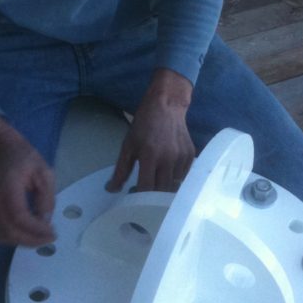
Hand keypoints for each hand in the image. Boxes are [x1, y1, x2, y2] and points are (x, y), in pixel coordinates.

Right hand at [0, 115, 55, 246]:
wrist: (4, 153)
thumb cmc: (26, 160)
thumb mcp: (45, 173)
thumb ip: (46, 197)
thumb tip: (45, 222)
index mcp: (8, 186)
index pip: (18, 216)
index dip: (35, 229)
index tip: (52, 232)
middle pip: (9, 230)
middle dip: (32, 239)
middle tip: (51, 238)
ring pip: (3, 235)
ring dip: (24, 242)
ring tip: (43, 237)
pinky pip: (0, 233)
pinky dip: (16, 238)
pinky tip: (31, 234)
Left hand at [107, 69, 194, 192]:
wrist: (167, 105)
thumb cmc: (144, 124)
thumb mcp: (128, 145)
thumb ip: (121, 170)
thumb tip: (112, 190)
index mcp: (150, 155)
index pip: (146, 188)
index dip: (140, 197)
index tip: (134, 196)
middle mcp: (168, 158)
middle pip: (162, 190)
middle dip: (152, 196)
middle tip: (145, 192)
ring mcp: (182, 157)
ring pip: (174, 185)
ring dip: (164, 187)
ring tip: (156, 182)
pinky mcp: (191, 155)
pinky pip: (184, 175)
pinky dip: (175, 178)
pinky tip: (167, 171)